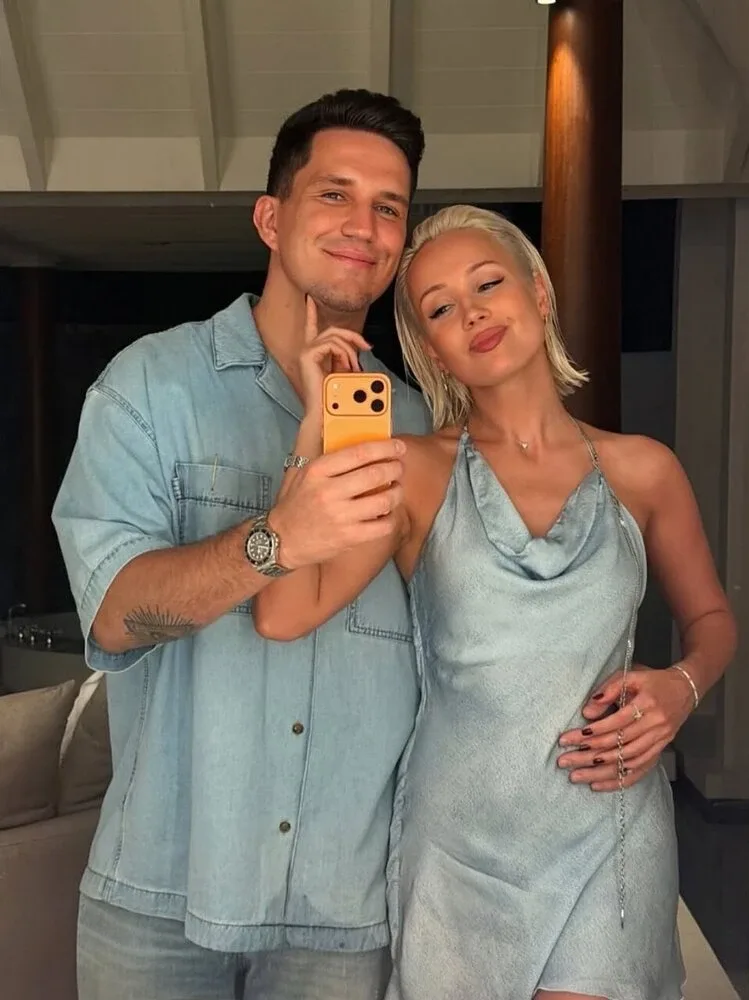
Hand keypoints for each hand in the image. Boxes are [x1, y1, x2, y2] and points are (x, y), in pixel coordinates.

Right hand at [268, 437, 406, 569]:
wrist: (282, 539)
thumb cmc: (297, 502)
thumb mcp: (303, 471)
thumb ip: (325, 451)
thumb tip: (343, 421)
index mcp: (318, 471)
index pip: (359, 452)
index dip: (384, 447)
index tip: (397, 446)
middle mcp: (328, 492)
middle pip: (375, 474)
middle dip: (394, 468)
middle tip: (399, 467)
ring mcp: (340, 516)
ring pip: (384, 500)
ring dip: (396, 493)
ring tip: (395, 490)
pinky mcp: (348, 537)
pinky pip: (382, 525)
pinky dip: (390, 517)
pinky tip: (386, 512)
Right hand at [298, 295, 370, 421]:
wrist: (323, 413)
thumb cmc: (333, 397)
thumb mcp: (344, 372)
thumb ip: (347, 357)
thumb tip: (360, 347)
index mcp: (314, 354)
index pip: (311, 327)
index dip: (311, 312)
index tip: (310, 299)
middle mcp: (307, 350)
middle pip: (332, 330)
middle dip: (352, 336)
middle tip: (366, 346)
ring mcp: (306, 352)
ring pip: (334, 336)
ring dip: (350, 350)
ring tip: (354, 366)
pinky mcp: (307, 355)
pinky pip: (331, 344)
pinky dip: (343, 354)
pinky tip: (347, 366)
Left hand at [556, 663, 694, 791]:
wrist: (685, 689)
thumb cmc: (652, 680)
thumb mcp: (630, 675)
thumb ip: (608, 690)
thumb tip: (587, 713)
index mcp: (647, 704)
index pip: (616, 723)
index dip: (593, 731)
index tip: (570, 738)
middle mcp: (655, 725)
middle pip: (619, 745)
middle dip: (589, 754)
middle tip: (564, 761)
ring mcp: (660, 740)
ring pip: (628, 761)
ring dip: (600, 771)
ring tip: (577, 775)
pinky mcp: (661, 749)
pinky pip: (640, 769)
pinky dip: (620, 779)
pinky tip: (599, 785)